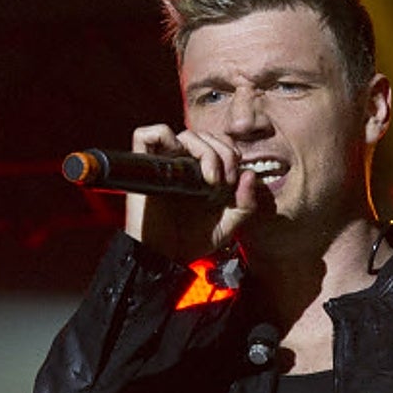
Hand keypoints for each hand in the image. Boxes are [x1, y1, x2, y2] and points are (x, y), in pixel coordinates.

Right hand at [124, 124, 265, 261]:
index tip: (234, 180)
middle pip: (205, 136)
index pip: (218, 142)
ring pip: (185, 135)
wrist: (165, 257)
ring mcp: (164, 164)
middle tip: (224, 182)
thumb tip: (249, 175)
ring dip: (205, 152)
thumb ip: (245, 204)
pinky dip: (163, 136)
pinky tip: (181, 163)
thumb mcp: (227, 226)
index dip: (231, 153)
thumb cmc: (190, 242)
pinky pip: (145, 135)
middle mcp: (183, 165)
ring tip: (210, 180)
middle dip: (223, 155)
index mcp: (201, 173)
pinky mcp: (143, 167)